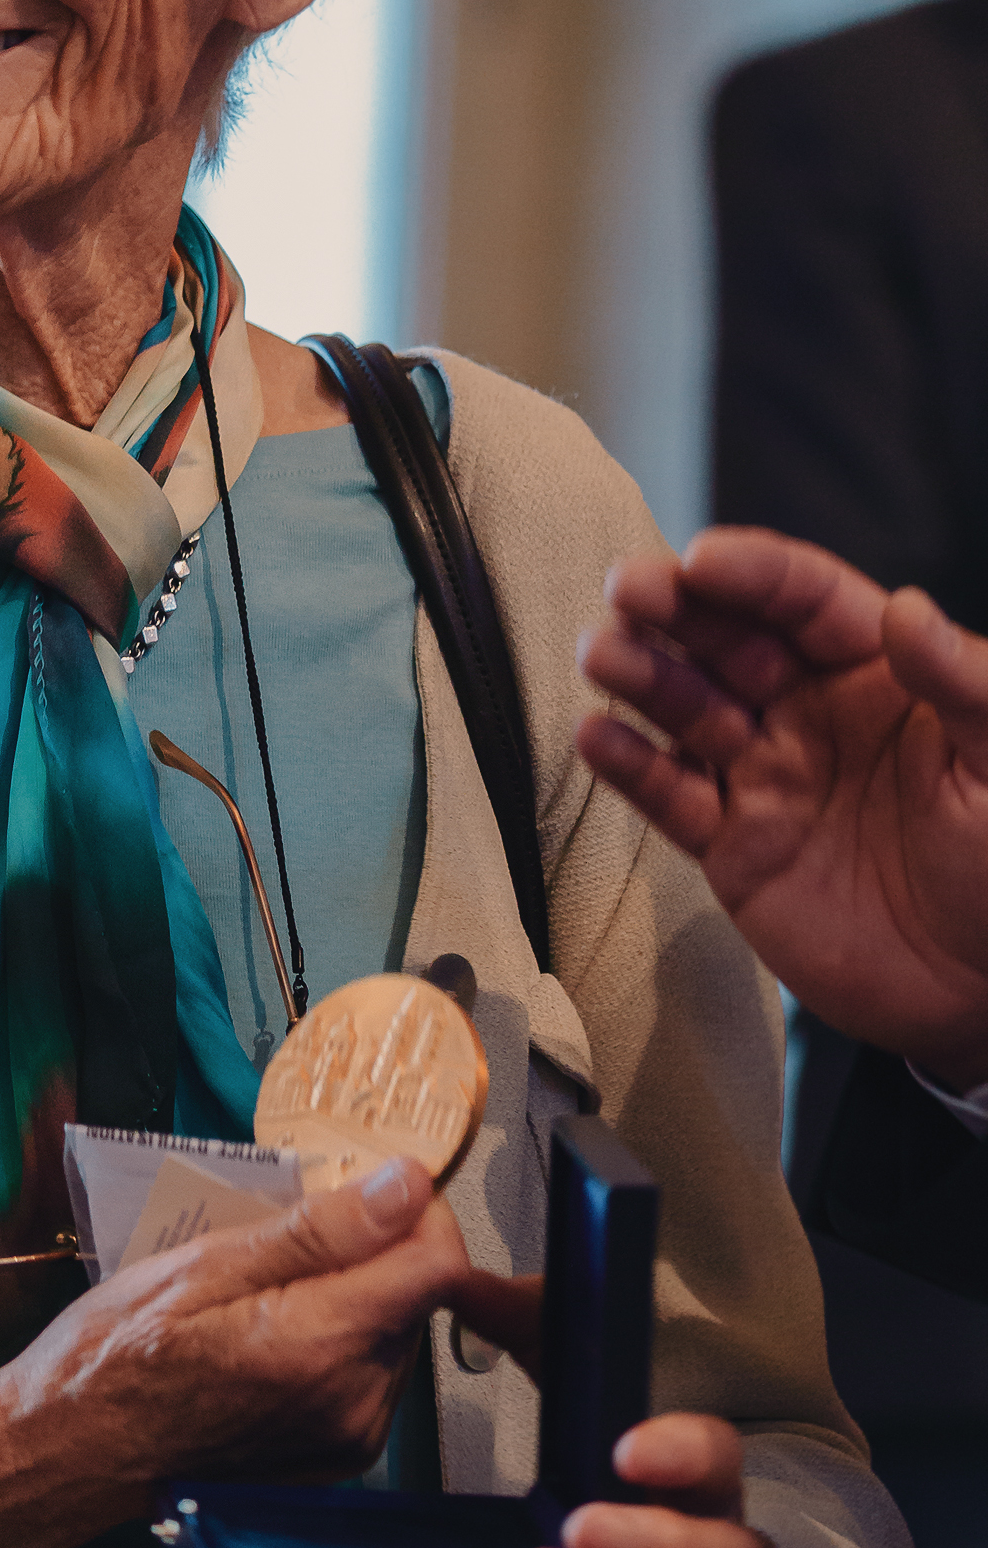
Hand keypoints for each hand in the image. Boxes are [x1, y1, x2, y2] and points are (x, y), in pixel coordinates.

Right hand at [0, 1158, 473, 1539]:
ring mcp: (350, 1436)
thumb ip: (319, 1230)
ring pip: (398, 1328)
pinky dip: (340, 1335)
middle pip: (419, 1292)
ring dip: (357, 1291)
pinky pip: (373, 1370)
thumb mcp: (203, 1264)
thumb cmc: (113, 1359)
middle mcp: (352, 1401)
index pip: (439, 1262)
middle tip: (291, 1232)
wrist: (71, 1453)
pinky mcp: (341, 1454)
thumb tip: (404, 1188)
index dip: (414, 1209)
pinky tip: (276, 1327)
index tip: (367, 1186)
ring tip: (272, 1285)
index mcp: (320, 1346)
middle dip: (374, 1247)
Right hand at [578, 527, 987, 1087]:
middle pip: (729, 640)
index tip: (701, 558)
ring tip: (600, 653)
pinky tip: (598, 735)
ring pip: (687, 708)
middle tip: (626, 587)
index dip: (753, 573)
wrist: (980, 989)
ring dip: (641, 675)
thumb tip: (905, 609)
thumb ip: (963, 684)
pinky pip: (670, 798)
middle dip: (675, 608)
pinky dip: (629, 766)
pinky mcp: (733, 847)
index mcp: (877, 674)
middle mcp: (810, 714)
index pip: (805, 601)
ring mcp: (765, 778)